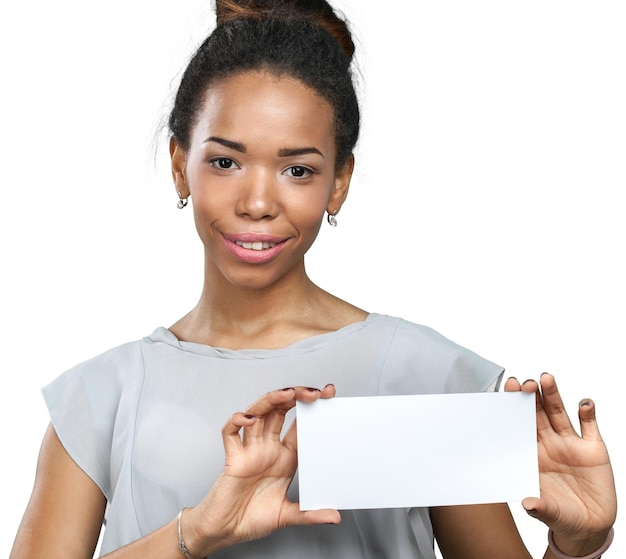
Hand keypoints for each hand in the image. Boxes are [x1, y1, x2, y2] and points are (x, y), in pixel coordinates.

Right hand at [186, 385, 339, 554]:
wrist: (224, 533)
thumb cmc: (251, 518)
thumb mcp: (287, 516)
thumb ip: (310, 514)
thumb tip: (335, 517)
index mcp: (285, 457)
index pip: (300, 424)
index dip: (312, 408)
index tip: (329, 394)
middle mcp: (268, 448)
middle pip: (280, 411)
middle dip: (296, 396)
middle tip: (315, 392)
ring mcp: (250, 450)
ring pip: (258, 414)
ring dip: (271, 400)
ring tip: (288, 394)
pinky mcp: (232, 458)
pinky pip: (231, 433)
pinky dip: (237, 421)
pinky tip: (248, 419)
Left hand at [505, 374, 615, 552]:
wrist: (589, 525)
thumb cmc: (561, 513)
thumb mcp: (549, 512)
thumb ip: (539, 506)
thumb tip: (528, 504)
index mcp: (532, 454)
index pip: (520, 425)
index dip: (514, 408)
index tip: (508, 392)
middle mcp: (549, 444)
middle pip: (537, 414)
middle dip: (530, 396)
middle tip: (525, 382)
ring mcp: (571, 444)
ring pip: (559, 413)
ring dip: (552, 395)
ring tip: (545, 378)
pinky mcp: (593, 450)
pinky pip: (590, 427)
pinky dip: (588, 413)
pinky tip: (584, 403)